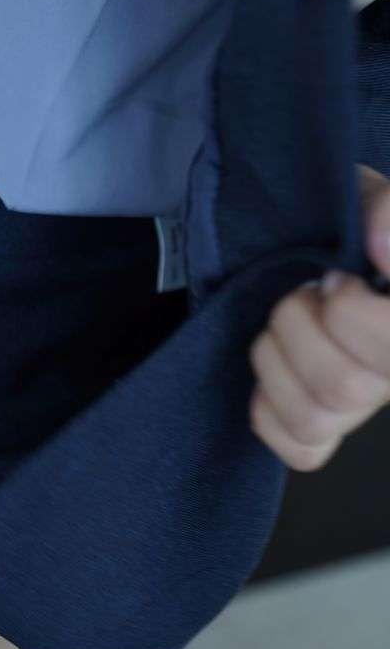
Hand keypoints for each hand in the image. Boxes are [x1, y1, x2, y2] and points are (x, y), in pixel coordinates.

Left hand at [248, 164, 389, 469]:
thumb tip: (378, 248)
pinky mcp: (326, 427)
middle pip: (345, 387)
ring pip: (315, 419)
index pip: (389, 346)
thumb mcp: (368, 198)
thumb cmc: (359, 228)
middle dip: (300, 324)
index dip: (349, 312)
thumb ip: (385, 210)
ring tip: (284, 325)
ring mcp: (363, 407)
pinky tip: (275, 373)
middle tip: (304, 292)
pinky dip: (271, 411)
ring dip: (276, 360)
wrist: (335, 248)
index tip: (336, 277)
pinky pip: (301, 450)